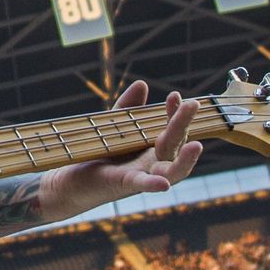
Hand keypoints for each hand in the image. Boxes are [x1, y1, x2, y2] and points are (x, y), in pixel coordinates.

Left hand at [36, 81, 201, 219]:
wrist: (72, 180)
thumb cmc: (98, 155)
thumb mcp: (115, 127)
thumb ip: (129, 108)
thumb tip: (142, 84)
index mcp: (154, 149)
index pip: (173, 130)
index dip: (176, 113)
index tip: (175, 95)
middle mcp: (153, 164)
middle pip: (175, 145)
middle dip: (184, 124)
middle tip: (193, 104)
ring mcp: (142, 176)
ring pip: (172, 172)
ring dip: (185, 161)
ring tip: (196, 146)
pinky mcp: (124, 184)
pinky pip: (142, 185)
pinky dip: (154, 185)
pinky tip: (164, 184)